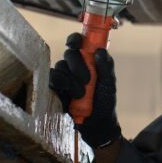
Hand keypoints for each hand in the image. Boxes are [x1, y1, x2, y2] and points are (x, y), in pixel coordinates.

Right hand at [49, 32, 121, 147]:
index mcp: (88, 59)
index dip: (75, 39)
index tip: (76, 43)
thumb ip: (106, 67)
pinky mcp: (55, 88)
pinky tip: (70, 94)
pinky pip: (52, 78)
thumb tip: (100, 51)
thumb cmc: (104, 101)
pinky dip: (61, 84)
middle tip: (87, 79)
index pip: (78, 43)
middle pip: (69, 53)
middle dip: (77, 64)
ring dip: (71, 80)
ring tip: (81, 94)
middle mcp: (74, 65)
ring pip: (60, 66)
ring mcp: (64, 76)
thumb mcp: (109, 84)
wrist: (97, 123)